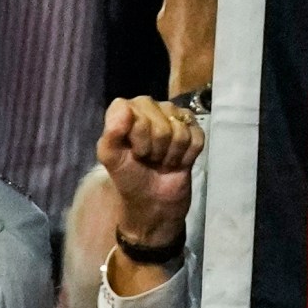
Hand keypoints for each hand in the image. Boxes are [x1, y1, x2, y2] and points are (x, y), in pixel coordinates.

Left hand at [97, 97, 203, 248]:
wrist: (153, 200)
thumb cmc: (129, 176)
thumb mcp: (111, 158)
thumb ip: (111, 133)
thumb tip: (125, 109)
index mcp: (126, 109)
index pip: (136, 111)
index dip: (138, 136)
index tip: (135, 151)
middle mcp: (151, 107)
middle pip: (162, 123)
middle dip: (155, 148)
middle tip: (150, 158)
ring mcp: (175, 116)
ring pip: (180, 131)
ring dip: (171, 154)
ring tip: (162, 160)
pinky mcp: (195, 130)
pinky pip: (197, 138)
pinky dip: (187, 156)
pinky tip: (178, 161)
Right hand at [157, 0, 218, 96]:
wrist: (200, 57)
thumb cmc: (180, 41)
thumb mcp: (163, 19)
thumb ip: (171, 3)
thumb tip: (179, 0)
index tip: (188, 7)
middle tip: (201, 15)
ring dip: (215, 0)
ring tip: (213, 21)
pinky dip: (228, 6)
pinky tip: (224, 22)